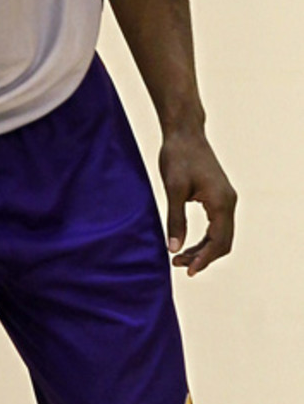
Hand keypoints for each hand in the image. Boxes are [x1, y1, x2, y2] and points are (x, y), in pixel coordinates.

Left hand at [159, 130, 236, 275]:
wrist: (184, 132)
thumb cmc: (177, 156)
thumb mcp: (173, 189)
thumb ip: (175, 220)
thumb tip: (174, 249)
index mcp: (221, 202)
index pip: (218, 242)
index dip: (203, 259)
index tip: (187, 271)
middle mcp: (229, 202)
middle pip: (222, 242)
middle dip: (202, 256)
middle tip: (178, 264)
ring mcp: (226, 198)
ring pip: (220, 234)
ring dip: (203, 248)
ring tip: (179, 257)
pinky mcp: (219, 195)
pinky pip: (217, 224)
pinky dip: (205, 237)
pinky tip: (188, 242)